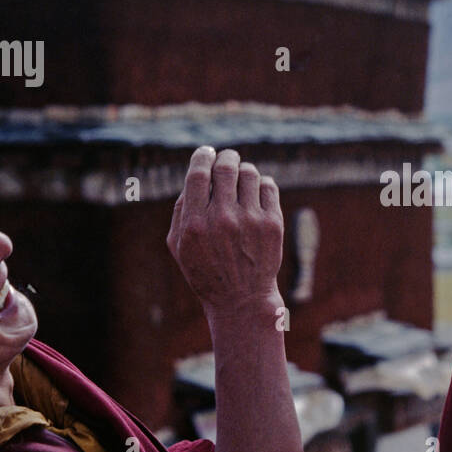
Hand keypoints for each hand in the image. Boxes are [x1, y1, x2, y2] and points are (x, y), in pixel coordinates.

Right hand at [167, 147, 283, 317]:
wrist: (241, 299)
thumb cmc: (205, 270)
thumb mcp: (178, 245)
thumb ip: (181, 209)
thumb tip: (194, 175)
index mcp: (195, 223)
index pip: (198, 174)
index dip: (202, 156)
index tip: (206, 153)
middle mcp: (222, 219)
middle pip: (226, 167)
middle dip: (225, 157)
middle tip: (226, 159)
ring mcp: (250, 221)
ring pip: (249, 173)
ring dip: (243, 170)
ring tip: (240, 178)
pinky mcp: (272, 224)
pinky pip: (269, 186)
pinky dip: (261, 184)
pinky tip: (255, 192)